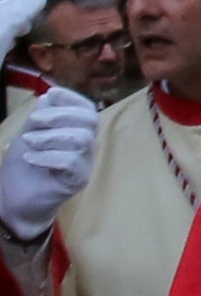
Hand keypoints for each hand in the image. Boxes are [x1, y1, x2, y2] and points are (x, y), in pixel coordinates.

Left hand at [1, 87, 98, 239]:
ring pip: (82, 140)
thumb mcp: (27, 136)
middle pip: (90, 121)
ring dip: (51, 136)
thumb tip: (48, 97)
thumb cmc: (23, 169)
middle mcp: (86, 147)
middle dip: (60, 115)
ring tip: (29, 142)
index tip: (51, 93)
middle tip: (34, 121)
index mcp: (76, 132)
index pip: (87, 109)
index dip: (72, 98)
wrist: (15, 202)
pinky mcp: (78, 181)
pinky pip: (71, 162)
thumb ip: (39, 118)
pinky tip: (31, 159)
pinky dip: (47, 156)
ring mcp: (85, 164)